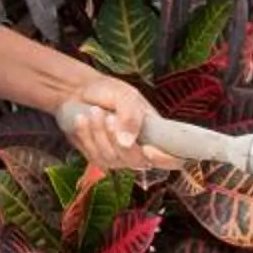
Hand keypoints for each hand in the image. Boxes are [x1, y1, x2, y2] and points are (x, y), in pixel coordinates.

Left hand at [58, 72, 177, 173]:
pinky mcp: (99, 158)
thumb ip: (130, 117)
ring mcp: (119, 157)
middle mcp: (140, 150)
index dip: (167, 160)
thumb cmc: (109, 91)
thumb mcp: (125, 96)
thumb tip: (127, 143)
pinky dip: (86, 135)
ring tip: (94, 111)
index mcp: (156, 134)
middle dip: (118, 138)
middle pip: (137, 161)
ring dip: (99, 133)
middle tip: (108, 116)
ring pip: (112, 158)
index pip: (173, 158)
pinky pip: (94, 156)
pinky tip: (83, 119)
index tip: (149, 149)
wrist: (79, 92)